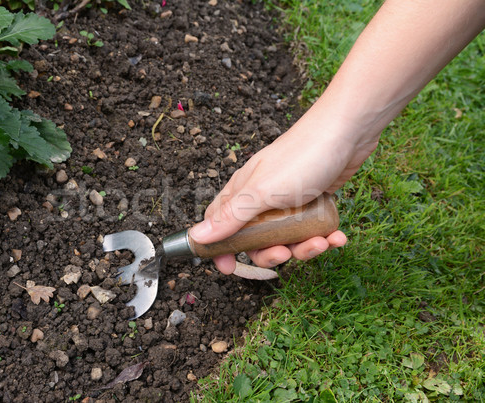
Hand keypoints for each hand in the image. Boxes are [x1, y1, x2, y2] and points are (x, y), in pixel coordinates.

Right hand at [189, 106, 377, 273]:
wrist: (348, 131)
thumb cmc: (301, 157)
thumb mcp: (262, 192)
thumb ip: (230, 218)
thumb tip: (196, 237)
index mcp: (241, 192)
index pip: (218, 225)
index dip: (220, 248)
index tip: (228, 267)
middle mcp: (261, 198)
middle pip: (256, 240)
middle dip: (270, 254)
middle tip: (285, 253)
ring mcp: (288, 201)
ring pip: (287, 238)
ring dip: (304, 248)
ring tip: (321, 242)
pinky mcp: (313, 202)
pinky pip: (312, 230)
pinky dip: (325, 238)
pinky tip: (337, 237)